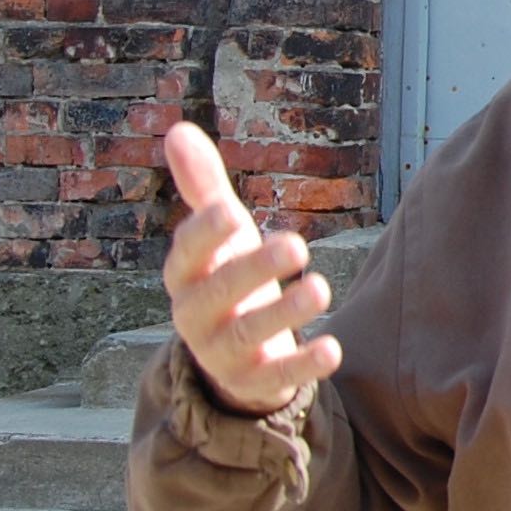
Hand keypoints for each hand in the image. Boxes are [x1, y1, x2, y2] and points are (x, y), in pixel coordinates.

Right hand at [161, 120, 341, 417]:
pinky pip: (277, 376)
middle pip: (220, 293)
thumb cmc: (228, 276)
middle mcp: (196, 316)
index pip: (187, 254)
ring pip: (249, 335)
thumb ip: (203, 187)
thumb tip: (177, 128)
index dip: (204, 236)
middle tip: (297, 245)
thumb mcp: (218, 236)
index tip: (231, 212)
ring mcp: (222, 353)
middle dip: (255, 269)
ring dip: (285, 312)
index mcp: (186, 276)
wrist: (231, 355)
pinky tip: (332, 350)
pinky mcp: (254, 382)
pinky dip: (303, 365)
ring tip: (321, 288)